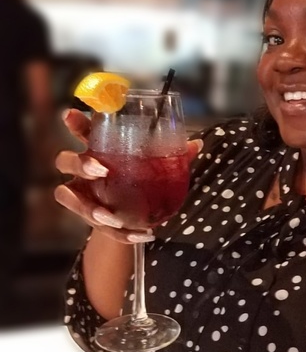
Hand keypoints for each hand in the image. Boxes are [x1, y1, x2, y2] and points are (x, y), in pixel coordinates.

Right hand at [54, 109, 202, 243]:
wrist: (128, 213)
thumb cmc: (137, 177)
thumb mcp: (153, 165)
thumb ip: (173, 155)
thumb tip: (196, 145)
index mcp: (97, 149)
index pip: (82, 131)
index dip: (75, 122)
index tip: (72, 115)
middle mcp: (81, 170)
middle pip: (65, 161)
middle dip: (79, 164)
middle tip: (101, 170)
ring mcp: (79, 194)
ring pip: (66, 196)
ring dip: (88, 207)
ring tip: (111, 217)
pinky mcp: (86, 217)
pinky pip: (94, 227)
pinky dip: (120, 234)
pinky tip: (140, 235)